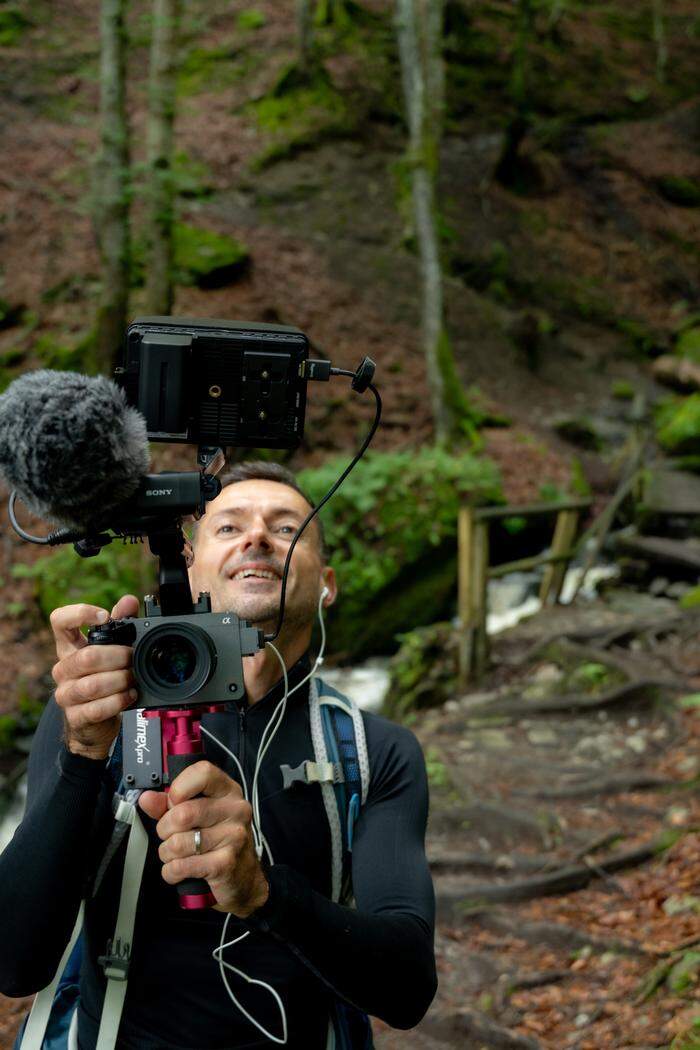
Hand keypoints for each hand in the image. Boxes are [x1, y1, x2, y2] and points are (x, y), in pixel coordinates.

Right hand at [51, 594, 138, 760]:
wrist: (94, 721)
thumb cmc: (103, 677)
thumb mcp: (112, 649)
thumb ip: (121, 623)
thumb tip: (128, 600)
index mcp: (69, 647)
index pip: (59, 620)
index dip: (80, 613)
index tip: (104, 616)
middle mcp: (63, 669)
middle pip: (87, 657)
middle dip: (118, 657)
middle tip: (132, 658)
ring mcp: (66, 694)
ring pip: (93, 685)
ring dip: (120, 681)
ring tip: (133, 679)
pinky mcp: (75, 716)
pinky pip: (97, 709)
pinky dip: (118, 701)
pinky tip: (129, 695)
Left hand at [139, 761, 269, 917]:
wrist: (244, 878)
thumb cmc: (218, 842)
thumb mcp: (197, 817)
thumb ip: (169, 805)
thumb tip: (147, 798)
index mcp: (228, 791)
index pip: (203, 772)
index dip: (179, 788)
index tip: (173, 802)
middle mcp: (235, 810)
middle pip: (183, 813)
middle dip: (165, 829)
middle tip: (170, 835)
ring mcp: (233, 836)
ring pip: (177, 842)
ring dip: (167, 853)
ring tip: (177, 854)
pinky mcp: (225, 864)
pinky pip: (181, 866)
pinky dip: (171, 871)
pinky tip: (180, 870)